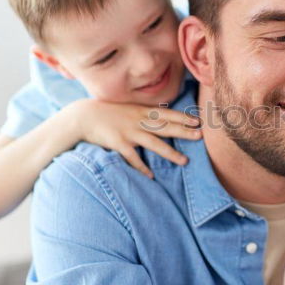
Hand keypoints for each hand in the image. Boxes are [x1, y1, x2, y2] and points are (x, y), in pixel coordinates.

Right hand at [66, 99, 201, 178]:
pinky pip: (133, 158)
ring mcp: (129, 132)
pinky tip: (151, 176)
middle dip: (184, 131)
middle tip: (200, 136)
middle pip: (166, 127)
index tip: (198, 121)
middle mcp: (138, 120)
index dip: (183, 117)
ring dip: (171, 153)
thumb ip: (146, 112)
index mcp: (142, 111)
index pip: (167, 113)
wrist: (84, 116)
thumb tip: (164, 116)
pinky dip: (142, 168)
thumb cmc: (109, 112)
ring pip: (154, 144)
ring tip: (185, 161)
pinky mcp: (119, 144)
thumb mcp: (129, 108)